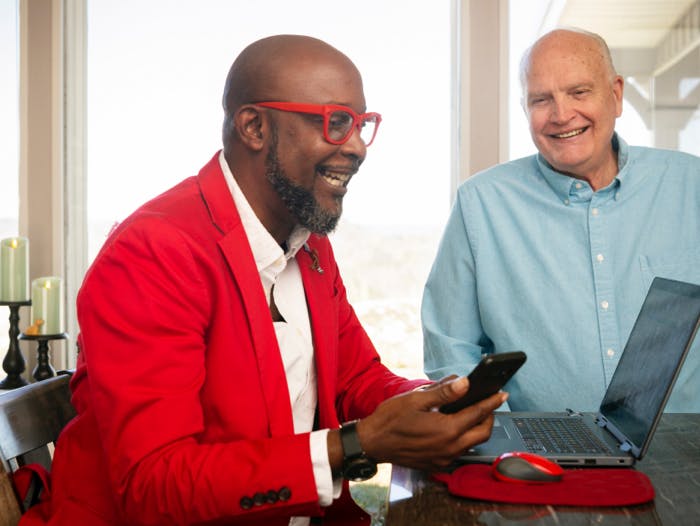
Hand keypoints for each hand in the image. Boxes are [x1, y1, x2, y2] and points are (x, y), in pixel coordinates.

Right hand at [356, 376, 506, 470]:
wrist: (372, 443)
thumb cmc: (390, 419)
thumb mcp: (416, 399)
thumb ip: (444, 392)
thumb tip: (465, 382)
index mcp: (447, 430)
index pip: (478, 413)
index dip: (492, 402)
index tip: (502, 393)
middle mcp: (450, 448)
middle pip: (483, 433)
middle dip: (489, 417)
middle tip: (488, 404)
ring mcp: (444, 459)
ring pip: (472, 444)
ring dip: (477, 429)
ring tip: (472, 413)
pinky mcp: (437, 464)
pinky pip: (459, 452)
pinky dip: (463, 439)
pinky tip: (454, 428)